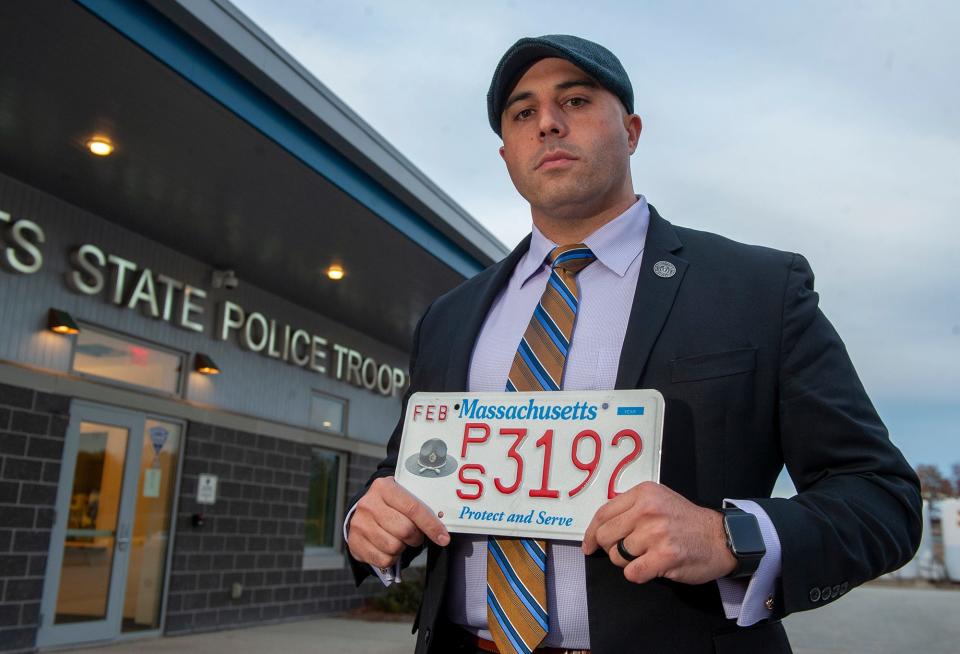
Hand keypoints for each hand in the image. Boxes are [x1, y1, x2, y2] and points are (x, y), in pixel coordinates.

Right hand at [347, 476, 449, 569]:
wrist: (362, 513)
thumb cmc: (390, 505)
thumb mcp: (402, 496)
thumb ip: (419, 506)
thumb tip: (442, 527)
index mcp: (384, 487)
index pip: (413, 508)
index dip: (431, 525)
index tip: (443, 538)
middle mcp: (369, 504)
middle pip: (404, 530)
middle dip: (416, 537)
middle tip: (415, 535)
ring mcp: (360, 524)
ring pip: (394, 547)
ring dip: (403, 548)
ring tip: (400, 540)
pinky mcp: (354, 542)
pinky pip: (383, 559)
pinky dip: (392, 558)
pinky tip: (389, 547)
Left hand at [581, 481, 736, 584]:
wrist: (721, 537)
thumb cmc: (687, 521)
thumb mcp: (658, 500)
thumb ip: (630, 508)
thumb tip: (599, 527)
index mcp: (643, 494)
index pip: (603, 514)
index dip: (591, 533)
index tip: (589, 545)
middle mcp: (647, 510)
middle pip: (605, 536)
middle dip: (612, 548)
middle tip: (629, 550)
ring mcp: (655, 533)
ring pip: (617, 556)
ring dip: (628, 562)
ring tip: (648, 555)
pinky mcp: (664, 556)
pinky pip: (632, 573)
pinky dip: (639, 574)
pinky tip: (653, 566)